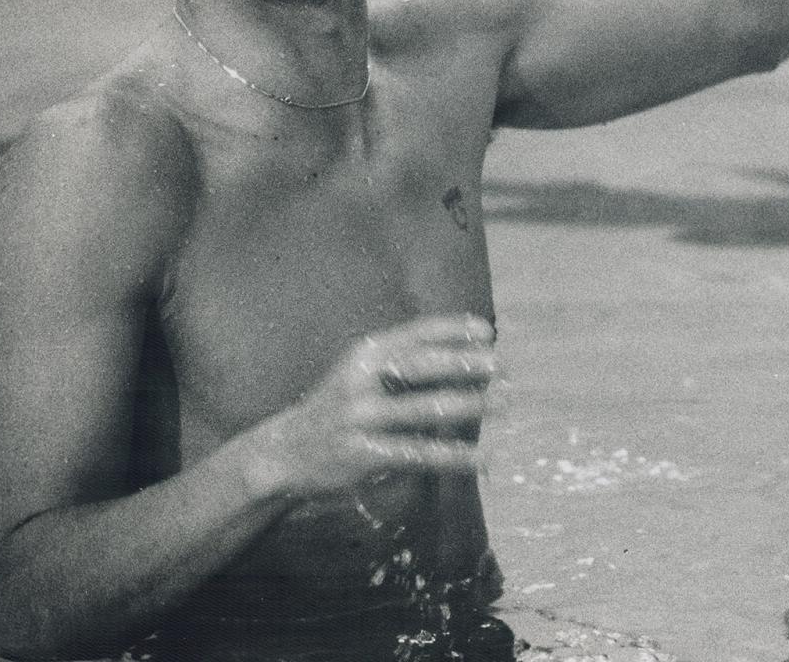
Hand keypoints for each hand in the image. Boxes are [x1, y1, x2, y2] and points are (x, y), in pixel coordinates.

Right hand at [246, 314, 497, 497]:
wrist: (283, 452)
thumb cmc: (337, 407)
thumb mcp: (360, 372)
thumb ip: (400, 360)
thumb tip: (462, 352)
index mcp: (364, 354)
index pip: (415, 334)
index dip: (453, 329)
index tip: (488, 331)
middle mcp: (362, 380)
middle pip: (422, 366)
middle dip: (466, 363)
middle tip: (503, 366)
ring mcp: (362, 418)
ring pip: (425, 409)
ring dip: (471, 405)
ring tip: (505, 404)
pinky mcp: (365, 454)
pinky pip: (419, 453)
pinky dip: (455, 456)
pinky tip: (483, 458)